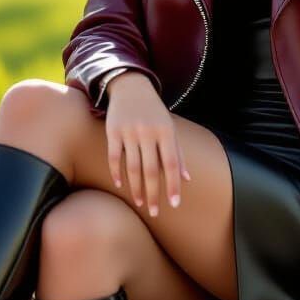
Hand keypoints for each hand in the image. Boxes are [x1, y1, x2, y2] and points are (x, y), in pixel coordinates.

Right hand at [104, 71, 190, 216]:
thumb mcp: (170, 129)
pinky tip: (121, 186)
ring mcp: (129, 132)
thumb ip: (178, 153)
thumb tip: (187, 179)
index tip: (174, 204)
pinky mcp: (113, 131)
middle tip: (155, 212)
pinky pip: (114, 157)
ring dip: (136, 188)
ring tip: (140, 203)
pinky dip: (117, 173)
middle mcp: (148, 132)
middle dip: (154, 193)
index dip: (173, 185)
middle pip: (151, 169)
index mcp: (166, 132)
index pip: (171, 164)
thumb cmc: (155, 112)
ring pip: (132, 166)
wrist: (132, 86)